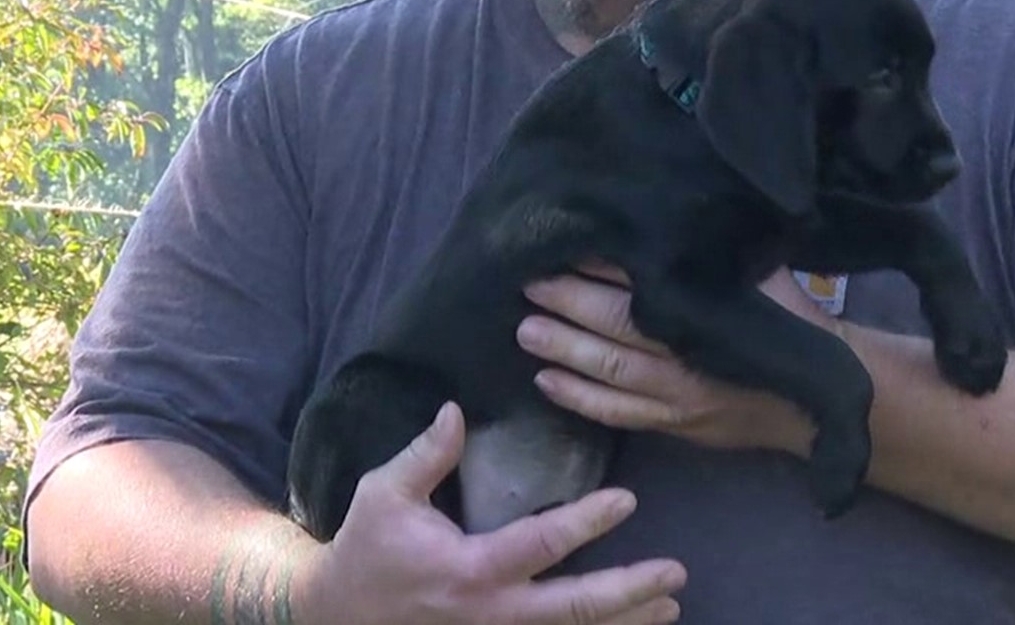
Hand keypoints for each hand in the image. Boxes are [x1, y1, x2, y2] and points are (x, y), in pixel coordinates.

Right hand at [292, 400, 685, 624]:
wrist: (339, 616)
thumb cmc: (367, 548)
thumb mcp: (385, 493)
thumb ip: (425, 454)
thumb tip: (456, 410)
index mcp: (470, 570)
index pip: (542, 544)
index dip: (588, 522)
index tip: (629, 500)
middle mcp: (493, 614)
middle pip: (574, 609)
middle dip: (630, 593)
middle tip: (675, 573)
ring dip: (625, 623)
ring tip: (670, 606)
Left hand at [516, 263, 826, 456]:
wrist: (814, 395)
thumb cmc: (787, 320)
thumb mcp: (762, 273)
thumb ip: (718, 250)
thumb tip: (676, 205)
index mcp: (713, 308)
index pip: (648, 278)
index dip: (603, 263)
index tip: (567, 242)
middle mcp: (691, 350)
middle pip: (621, 322)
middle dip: (570, 301)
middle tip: (528, 282)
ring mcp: (680, 393)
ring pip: (612, 369)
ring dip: (565, 349)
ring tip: (525, 329)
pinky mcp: (673, 423)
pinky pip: (619, 413)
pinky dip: (580, 398)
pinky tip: (546, 381)